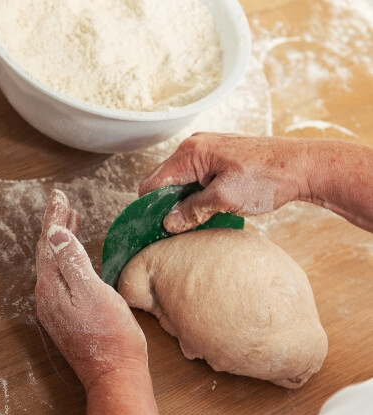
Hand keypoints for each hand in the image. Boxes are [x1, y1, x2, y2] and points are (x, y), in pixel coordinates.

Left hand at [35, 190, 147, 390]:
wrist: (114, 373)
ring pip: (54, 264)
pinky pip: (60, 278)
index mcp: (51, 287)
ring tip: (70, 222)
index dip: (54, 217)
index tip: (59, 195)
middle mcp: (47, 297)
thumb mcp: (93, 292)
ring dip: (60, 241)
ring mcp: (54, 308)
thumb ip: (72, 262)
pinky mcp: (65, 316)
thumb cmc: (110, 335)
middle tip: (63, 203)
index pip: (48, 242)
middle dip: (55, 225)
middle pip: (47, 251)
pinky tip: (75, 258)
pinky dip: (66, 259)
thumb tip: (53, 234)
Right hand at [139, 134, 308, 232]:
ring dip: (182, 202)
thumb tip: (168, 223)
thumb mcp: (224, 199)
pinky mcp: (219, 158)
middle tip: (175, 229)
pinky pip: (195, 179)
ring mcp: (207, 151)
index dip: (149, 208)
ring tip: (193, 221)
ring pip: (180, 182)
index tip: (154, 229)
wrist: (303, 166)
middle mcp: (194, 147)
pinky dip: (195, 195)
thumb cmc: (267, 178)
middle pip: (163, 181)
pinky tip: (206, 210)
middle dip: (165, 205)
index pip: (152, 183)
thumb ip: (191, 210)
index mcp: (191, 153)